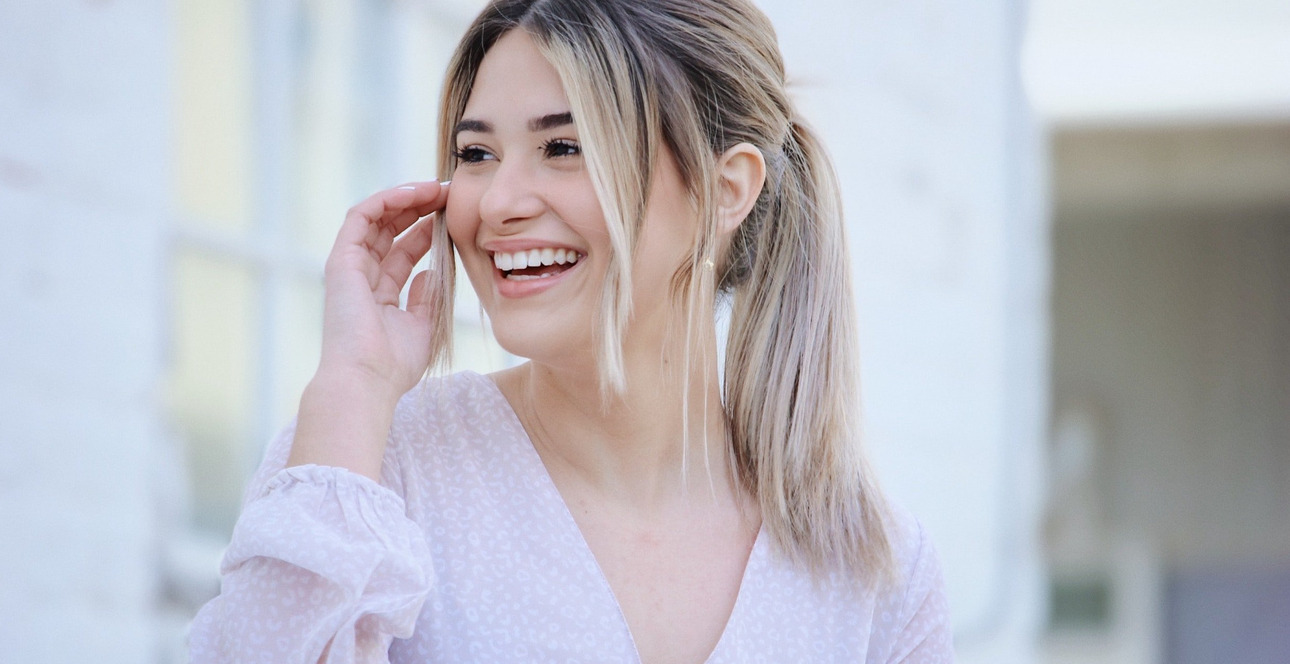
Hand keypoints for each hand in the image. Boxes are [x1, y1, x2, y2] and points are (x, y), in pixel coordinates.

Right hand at [288, 181, 449, 478]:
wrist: (367, 380)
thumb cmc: (394, 365)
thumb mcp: (421, 327)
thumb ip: (426, 298)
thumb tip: (431, 272)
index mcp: (379, 295)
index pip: (403, 251)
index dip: (428, 230)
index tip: (454, 216)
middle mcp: (362, 277)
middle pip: (390, 230)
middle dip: (419, 208)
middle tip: (449, 193)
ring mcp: (349, 268)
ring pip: (376, 218)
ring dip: (406, 198)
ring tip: (436, 187)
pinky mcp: (341, 261)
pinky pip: (361, 217)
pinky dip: (386, 200)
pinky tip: (414, 192)